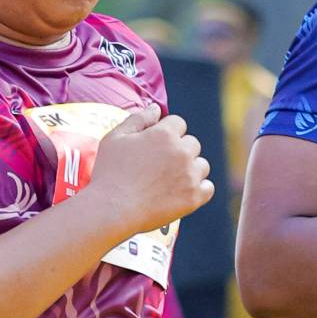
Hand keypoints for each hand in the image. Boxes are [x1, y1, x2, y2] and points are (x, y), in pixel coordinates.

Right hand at [83, 107, 213, 238]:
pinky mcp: (193, 198)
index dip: (166, 133)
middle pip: (192, 143)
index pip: (178, 123)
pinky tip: (183, 192)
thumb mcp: (116, 138)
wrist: (111, 209)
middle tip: (160, 166)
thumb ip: (138, 119)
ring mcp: (190, 175)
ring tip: (170, 181)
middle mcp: (182, 151)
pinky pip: (208, 187)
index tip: (155, 146)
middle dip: (179, 150)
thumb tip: (156, 108)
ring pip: (202, 165)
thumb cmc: (109, 172)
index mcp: (164, 133)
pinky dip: (199, 189)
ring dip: (190, 169)